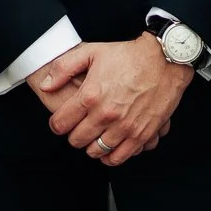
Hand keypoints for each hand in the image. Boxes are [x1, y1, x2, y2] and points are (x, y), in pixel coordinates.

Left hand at [34, 34, 189, 165]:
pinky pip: (119, 157)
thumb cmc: (128, 55)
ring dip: (92, 146)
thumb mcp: (91, 52)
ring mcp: (124, 127)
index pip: (60, 124)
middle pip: (76, 141)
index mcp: (90, 96)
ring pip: (96, 152)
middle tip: (79, 126)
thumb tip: (45, 85)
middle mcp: (106, 115)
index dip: (57, 123)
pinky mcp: (141, 134)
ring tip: (96, 135)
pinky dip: (111, 155)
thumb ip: (63, 68)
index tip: (62, 120)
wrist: (164, 60)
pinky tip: (110, 145)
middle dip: (74, 134)